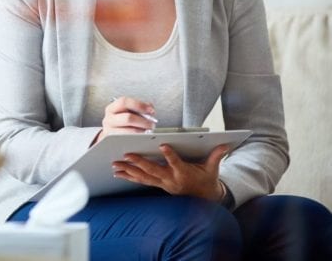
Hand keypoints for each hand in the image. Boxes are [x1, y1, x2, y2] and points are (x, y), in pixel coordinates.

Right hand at [93, 96, 156, 143]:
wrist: (113, 136)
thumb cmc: (123, 122)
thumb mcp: (128, 112)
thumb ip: (139, 108)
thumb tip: (150, 109)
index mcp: (112, 109)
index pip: (124, 102)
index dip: (139, 105)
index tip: (151, 110)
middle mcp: (109, 120)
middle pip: (128, 118)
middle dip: (143, 121)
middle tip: (151, 124)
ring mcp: (110, 132)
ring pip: (130, 132)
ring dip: (143, 131)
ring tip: (148, 131)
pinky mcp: (115, 143)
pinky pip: (130, 141)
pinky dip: (139, 139)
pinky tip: (142, 137)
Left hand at [111, 143, 228, 200]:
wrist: (203, 198)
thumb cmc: (206, 180)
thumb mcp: (212, 168)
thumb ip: (216, 156)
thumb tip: (226, 144)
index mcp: (184, 173)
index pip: (177, 163)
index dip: (170, 155)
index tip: (163, 145)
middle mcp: (171, 179)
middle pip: (154, 170)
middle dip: (139, 163)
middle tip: (127, 155)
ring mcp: (162, 183)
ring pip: (143, 177)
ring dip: (129, 171)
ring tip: (115, 165)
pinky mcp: (157, 185)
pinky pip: (141, 181)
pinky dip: (129, 177)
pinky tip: (117, 173)